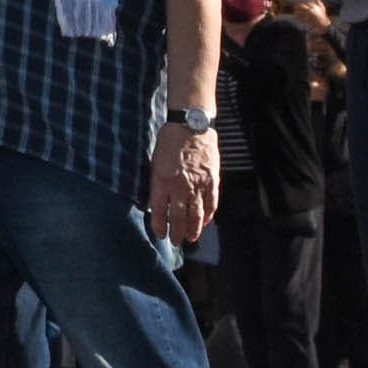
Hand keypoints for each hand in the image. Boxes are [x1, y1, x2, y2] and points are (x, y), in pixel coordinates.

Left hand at [145, 119, 217, 248]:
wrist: (191, 125)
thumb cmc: (169, 140)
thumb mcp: (155, 160)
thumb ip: (157, 182)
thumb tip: (157, 201)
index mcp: (161, 179)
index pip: (158, 209)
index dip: (159, 224)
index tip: (159, 234)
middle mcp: (180, 185)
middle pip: (178, 216)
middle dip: (176, 232)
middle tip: (175, 242)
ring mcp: (198, 184)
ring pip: (196, 214)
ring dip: (193, 229)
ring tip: (190, 238)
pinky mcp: (212, 181)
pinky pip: (211, 203)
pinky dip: (209, 215)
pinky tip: (205, 222)